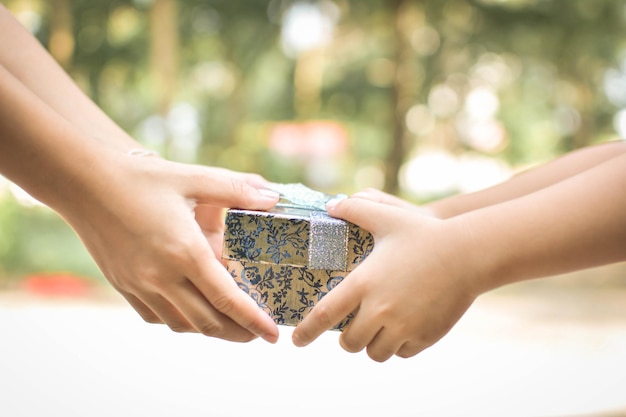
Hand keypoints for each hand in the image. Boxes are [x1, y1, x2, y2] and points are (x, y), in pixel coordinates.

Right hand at [60, 154, 279, 342]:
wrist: (83, 183)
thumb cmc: (141, 179)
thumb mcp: (193, 178)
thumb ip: (236, 189)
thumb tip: (272, 198)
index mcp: (184, 252)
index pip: (228, 299)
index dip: (254, 321)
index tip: (273, 335)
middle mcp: (161, 276)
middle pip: (208, 322)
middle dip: (238, 333)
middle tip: (257, 333)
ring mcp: (138, 285)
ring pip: (181, 324)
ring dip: (209, 328)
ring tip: (229, 323)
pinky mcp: (123, 286)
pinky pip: (155, 316)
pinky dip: (179, 320)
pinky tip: (190, 310)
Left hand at [292, 195, 476, 360]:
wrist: (469, 253)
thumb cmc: (424, 234)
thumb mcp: (387, 217)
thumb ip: (356, 209)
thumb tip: (331, 205)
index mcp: (364, 283)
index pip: (324, 315)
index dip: (306, 332)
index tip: (295, 341)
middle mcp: (380, 310)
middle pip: (349, 342)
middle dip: (346, 337)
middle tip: (351, 326)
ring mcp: (404, 326)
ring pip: (375, 352)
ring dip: (372, 344)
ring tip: (377, 328)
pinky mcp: (425, 336)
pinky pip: (402, 352)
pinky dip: (398, 345)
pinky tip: (401, 328)